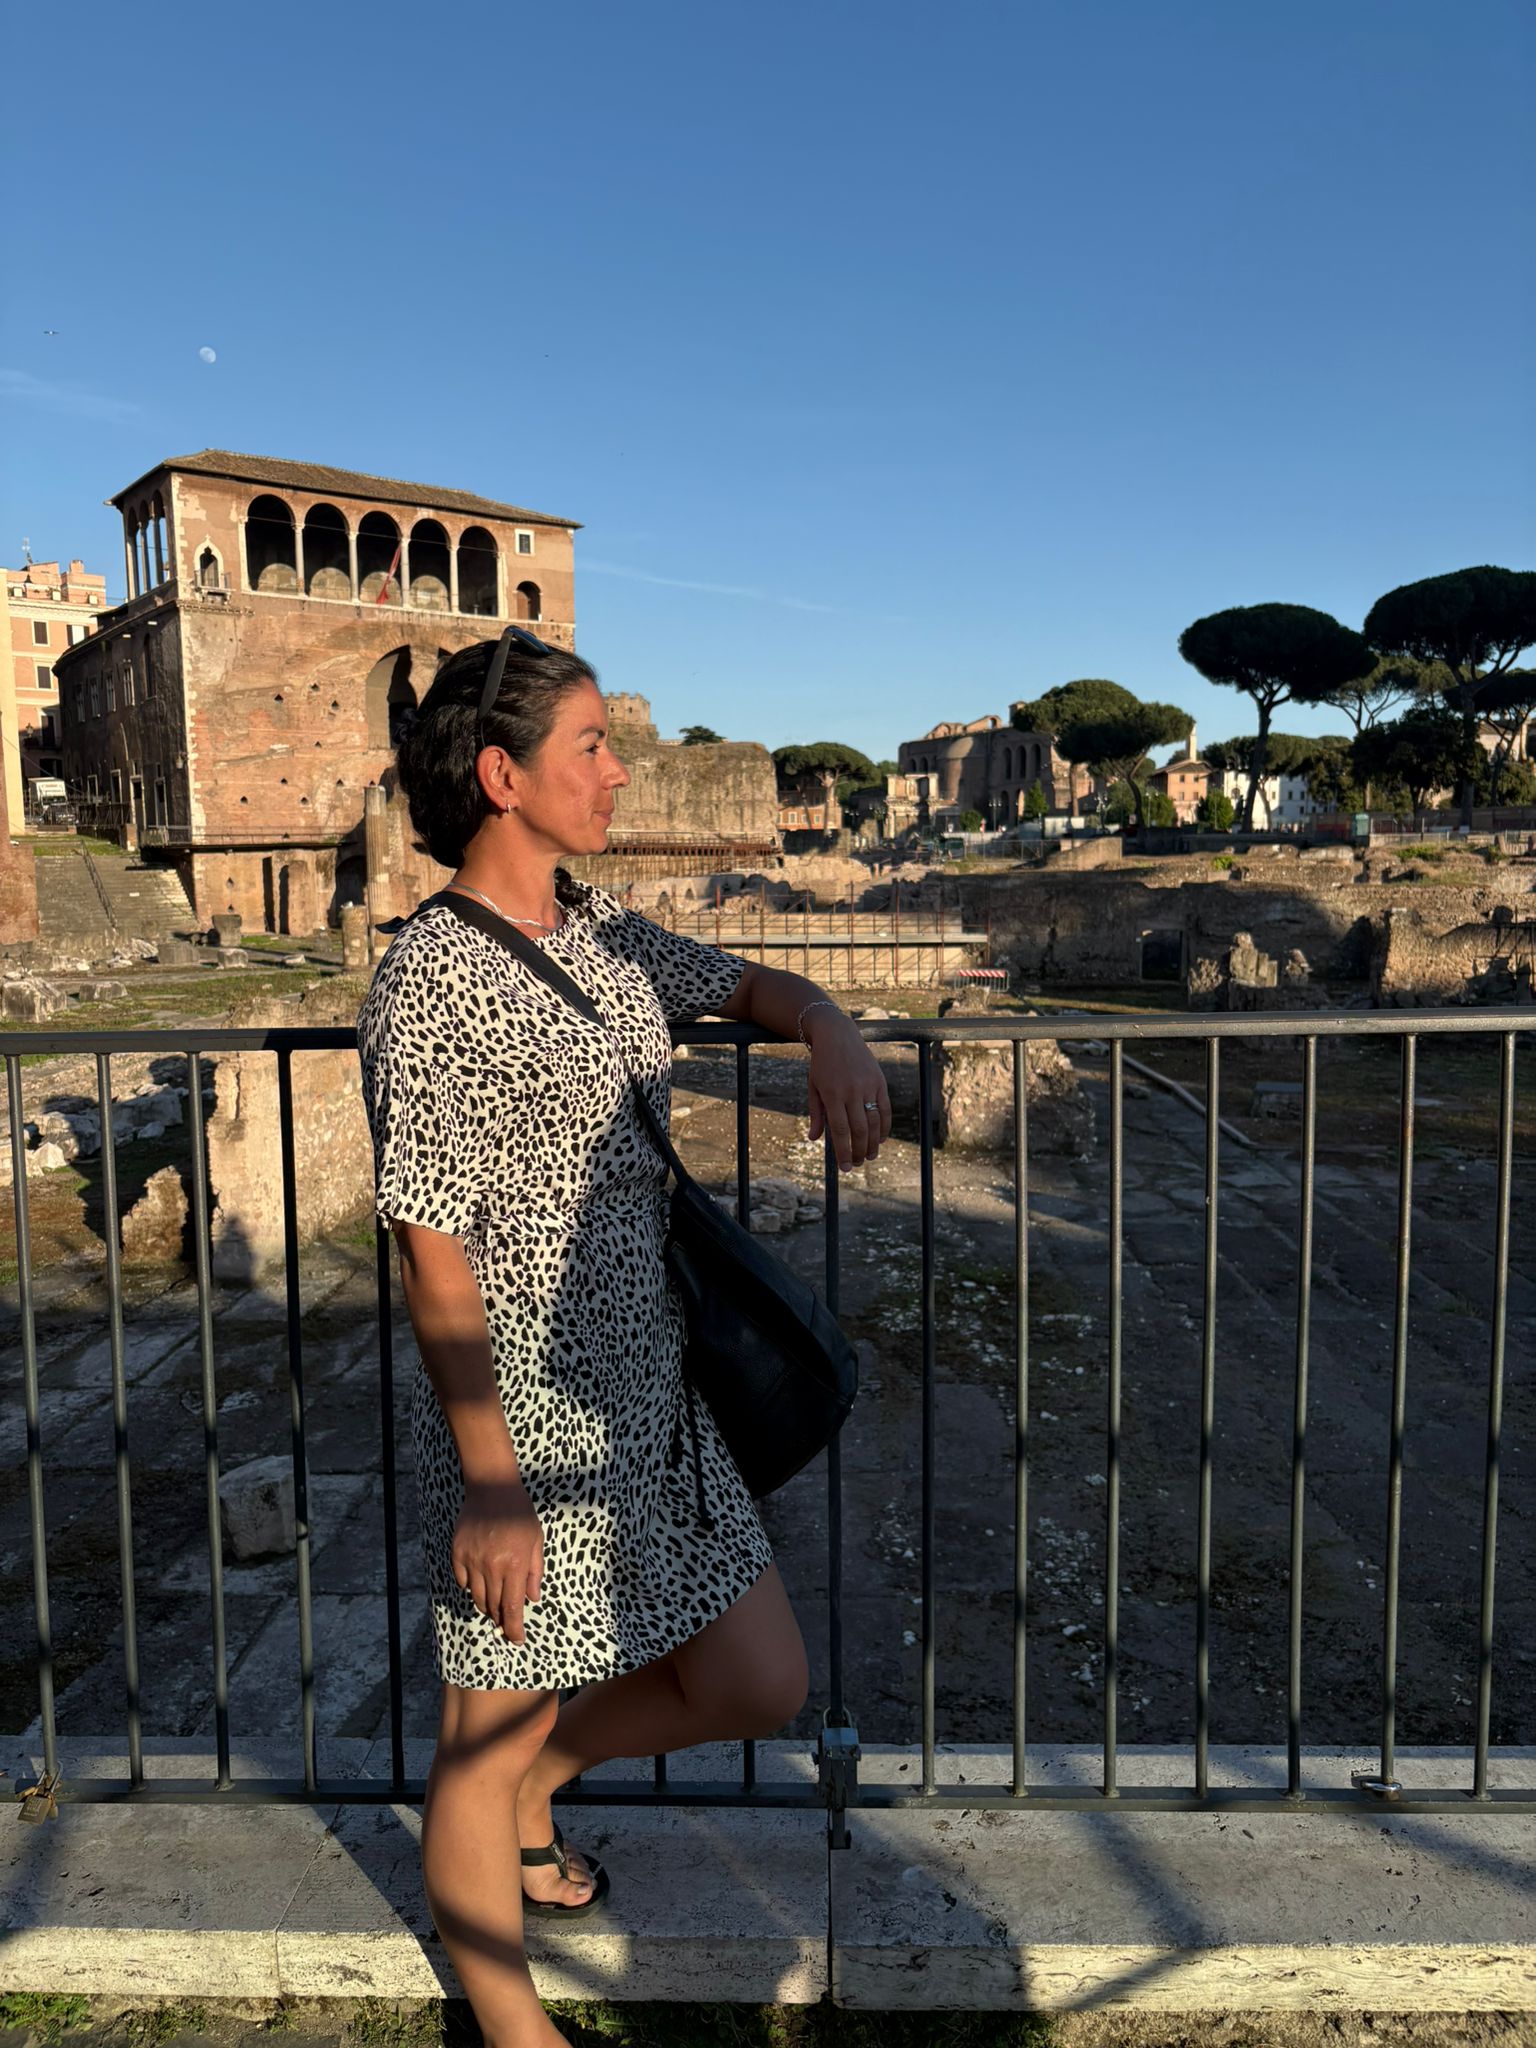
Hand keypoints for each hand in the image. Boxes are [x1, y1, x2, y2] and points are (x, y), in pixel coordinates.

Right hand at [452, 1479, 543, 1644]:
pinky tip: (478, 1584)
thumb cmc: (519, 1513)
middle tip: (506, 1624)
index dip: (514, 1628)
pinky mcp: (458, 1553)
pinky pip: (462, 1581)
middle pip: (493, 1606)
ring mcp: (472, 1560)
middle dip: (501, 1619)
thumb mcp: (536, 1541)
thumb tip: (532, 1599)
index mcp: (515, 1565)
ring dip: (486, 1606)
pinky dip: (470, 1588)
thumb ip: (534, 1571)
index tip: (516, 1640)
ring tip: (493, 1606)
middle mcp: (492, 1566)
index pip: (512, 1607)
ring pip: (476, 1597)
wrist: (492, 1489)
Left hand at [806, 1016, 891, 1169]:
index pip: (840, 1132)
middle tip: (857, 1164)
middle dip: (858, 1152)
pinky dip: (885, 1127)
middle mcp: (852, 1092)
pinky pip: (885, 1109)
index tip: (845, 1167)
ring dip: (872, 1143)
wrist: (837, 1035)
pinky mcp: (880, 1082)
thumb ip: (816, 1114)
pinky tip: (880, 1139)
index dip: (844, 1152)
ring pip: (874, 1122)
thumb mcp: (813, 1087)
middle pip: (859, 1130)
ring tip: (869, 1156)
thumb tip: (815, 1139)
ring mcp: (868, 1086)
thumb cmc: (821, 1064)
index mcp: (832, 1095)